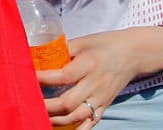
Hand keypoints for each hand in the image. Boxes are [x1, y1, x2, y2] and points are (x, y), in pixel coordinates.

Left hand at [37, 27, 162, 127]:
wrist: (134, 53)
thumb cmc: (106, 44)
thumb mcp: (84, 41)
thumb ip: (64, 49)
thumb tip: (40, 54)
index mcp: (88, 64)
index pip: (63, 76)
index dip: (44, 79)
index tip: (29, 77)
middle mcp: (95, 83)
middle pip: (69, 102)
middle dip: (47, 106)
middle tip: (31, 102)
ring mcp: (102, 97)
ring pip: (78, 116)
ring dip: (59, 120)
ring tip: (43, 117)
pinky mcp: (106, 104)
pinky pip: (92, 121)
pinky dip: (79, 128)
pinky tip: (65, 129)